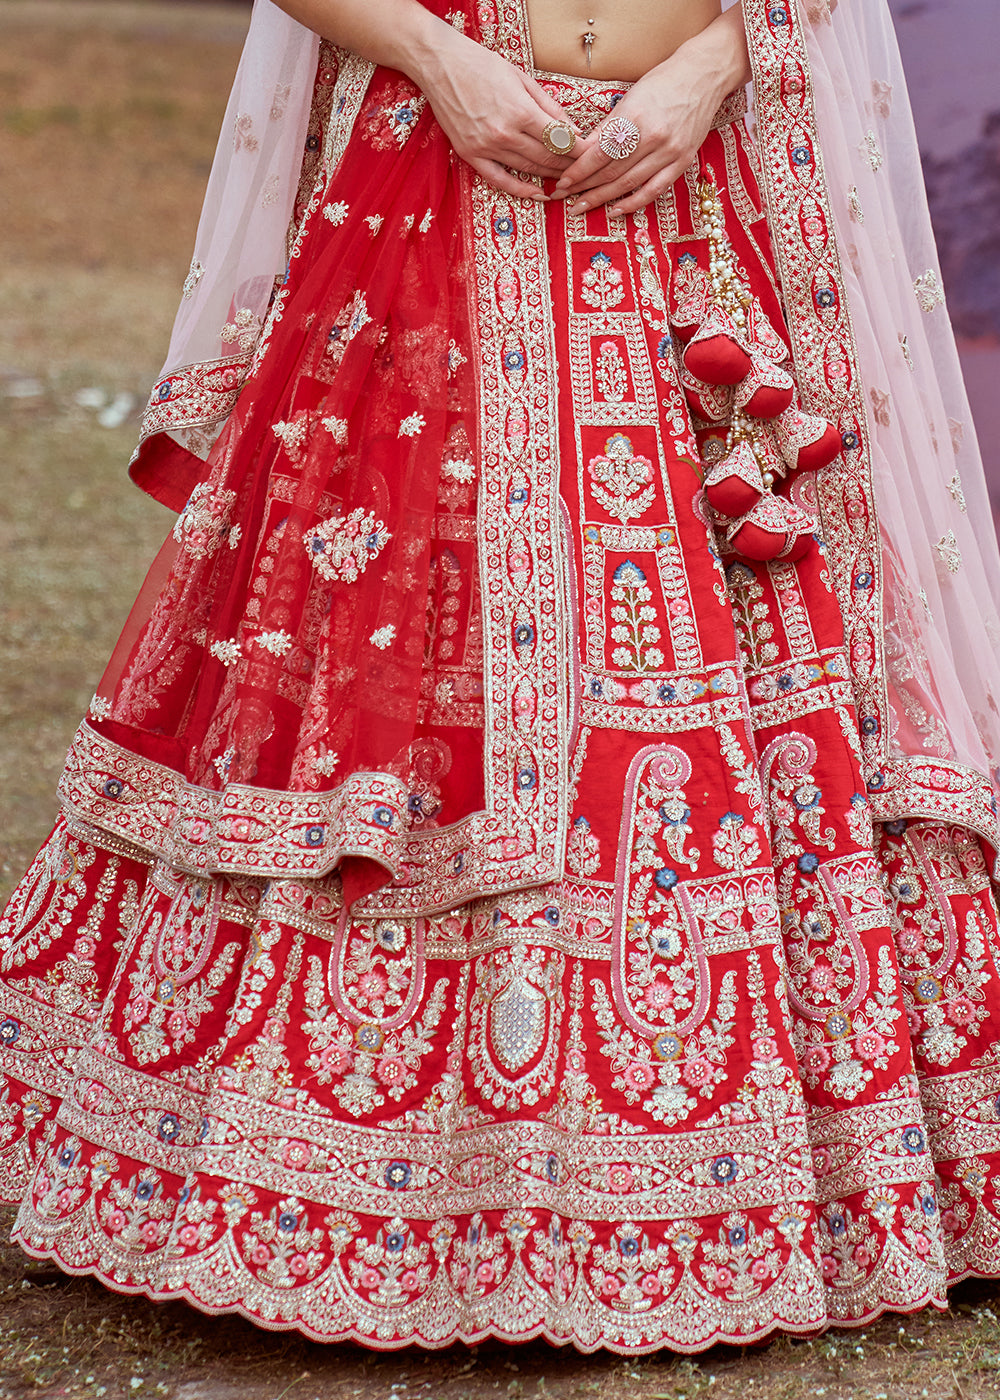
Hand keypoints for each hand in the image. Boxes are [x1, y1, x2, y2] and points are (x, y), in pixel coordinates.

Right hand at [414, 28, 580, 201]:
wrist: (441, 65)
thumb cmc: (481, 65)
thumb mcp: (522, 78)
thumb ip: (549, 106)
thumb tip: (573, 130)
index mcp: (521, 111)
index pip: (560, 140)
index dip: (579, 150)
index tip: (591, 154)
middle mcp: (505, 133)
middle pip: (547, 158)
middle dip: (569, 165)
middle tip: (583, 170)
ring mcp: (486, 147)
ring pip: (528, 170)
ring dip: (550, 176)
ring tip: (566, 179)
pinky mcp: (471, 155)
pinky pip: (500, 180)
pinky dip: (521, 190)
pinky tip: (538, 194)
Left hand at [553, 9, 749, 215]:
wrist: (703, 76)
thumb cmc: (663, 82)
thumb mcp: (630, 97)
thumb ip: (608, 127)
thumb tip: (581, 152)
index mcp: (635, 117)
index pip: (600, 153)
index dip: (579, 171)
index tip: (563, 182)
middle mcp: (653, 137)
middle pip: (611, 171)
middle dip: (585, 187)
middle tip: (565, 198)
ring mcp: (670, 152)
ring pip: (629, 184)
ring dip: (602, 198)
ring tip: (582, 206)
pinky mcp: (682, 162)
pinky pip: (654, 190)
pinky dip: (633, 203)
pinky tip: (615, 210)